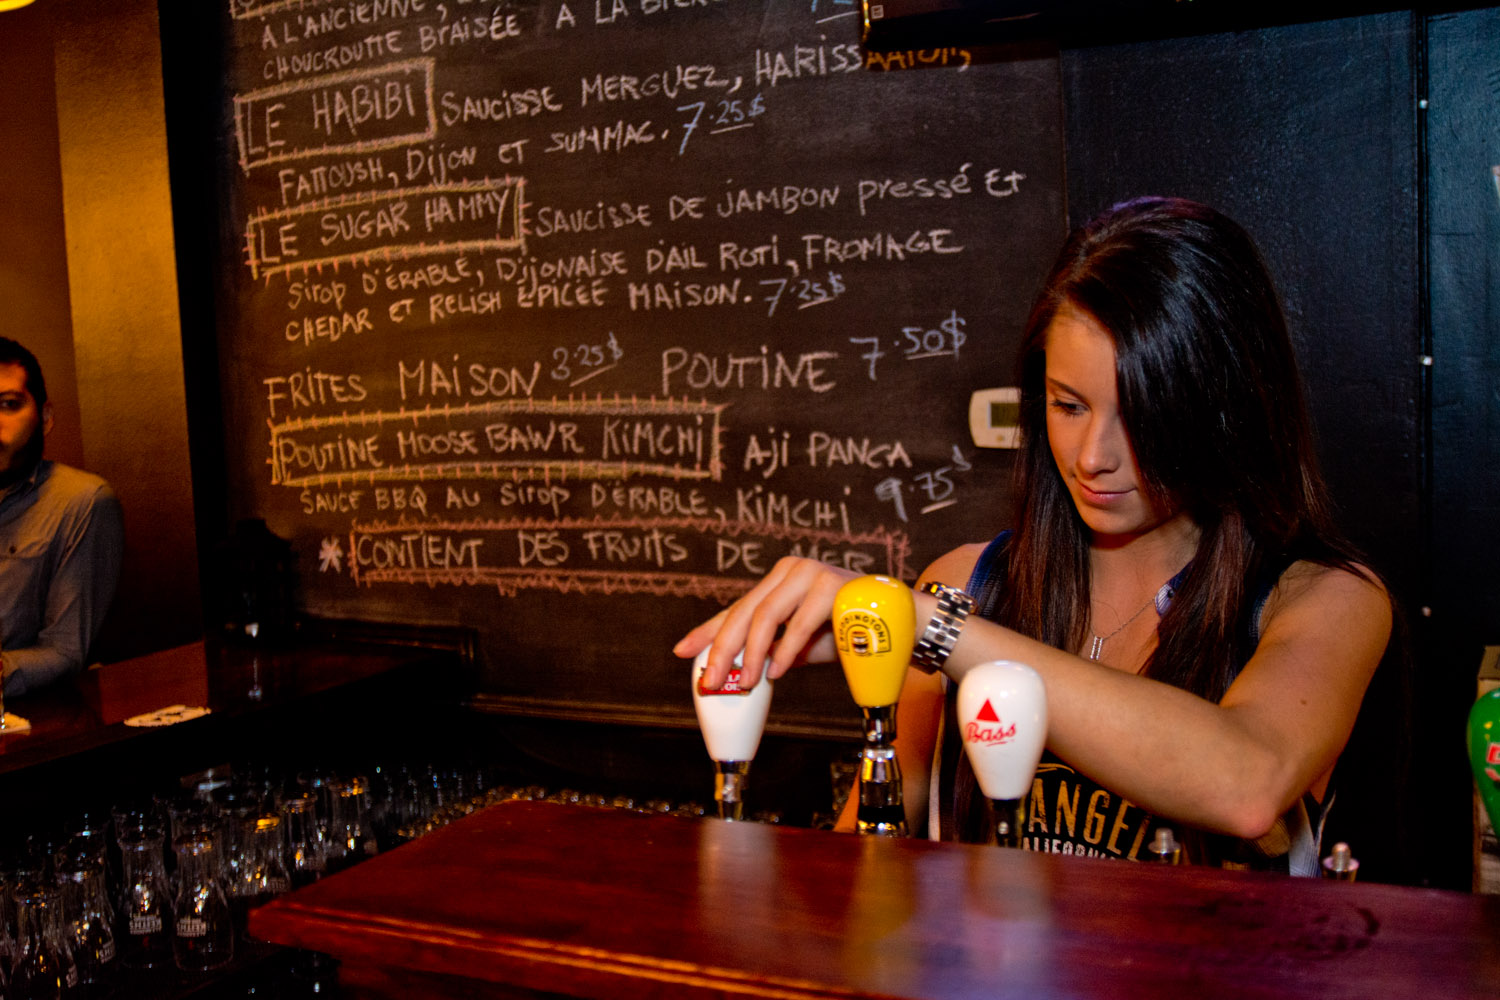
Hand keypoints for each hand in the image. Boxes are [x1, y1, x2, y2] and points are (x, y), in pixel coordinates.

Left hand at [673, 557, 859, 689]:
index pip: (737, 608)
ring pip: (767, 615)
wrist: (902, 625)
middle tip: (712, 681)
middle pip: (745, 612)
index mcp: (780, 581)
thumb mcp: (800, 646)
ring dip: (753, 654)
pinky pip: (799, 623)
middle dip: (724, 650)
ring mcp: (811, 573)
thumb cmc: (851, 633)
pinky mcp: (831, 585)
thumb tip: (734, 672)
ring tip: (749, 681)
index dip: (708, 632)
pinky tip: (777, 671)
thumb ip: (771, 651)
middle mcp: (791, 571)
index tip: (683, 652)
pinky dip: (784, 651)